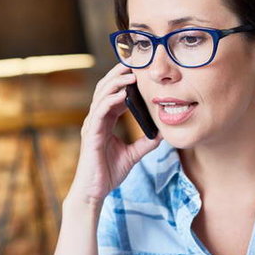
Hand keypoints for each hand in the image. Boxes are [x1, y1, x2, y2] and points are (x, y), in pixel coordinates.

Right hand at [70, 64, 161, 205]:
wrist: (94, 192)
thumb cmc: (108, 174)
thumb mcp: (133, 155)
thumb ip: (145, 143)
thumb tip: (163, 134)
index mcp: (105, 122)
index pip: (113, 95)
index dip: (125, 81)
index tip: (139, 70)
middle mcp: (96, 120)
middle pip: (105, 89)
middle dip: (119, 74)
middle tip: (135, 61)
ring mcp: (92, 126)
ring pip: (101, 96)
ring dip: (116, 82)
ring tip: (131, 73)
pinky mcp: (91, 134)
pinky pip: (100, 112)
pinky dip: (111, 100)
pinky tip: (123, 94)